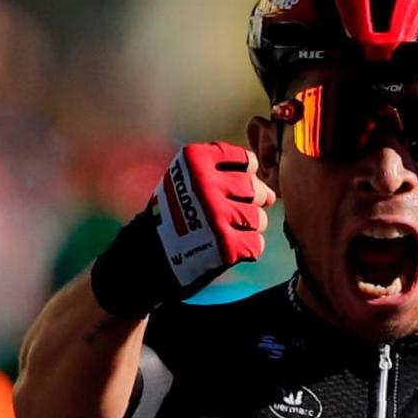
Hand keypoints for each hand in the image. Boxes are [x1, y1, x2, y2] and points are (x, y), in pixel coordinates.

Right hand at [90, 143, 274, 318]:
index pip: (245, 160)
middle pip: (255, 190)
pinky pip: (256, 244)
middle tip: (233, 214)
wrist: (147, 257)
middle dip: (252, 203)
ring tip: (225, 232)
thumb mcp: (186, 179)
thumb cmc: (172, 216)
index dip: (248, 176)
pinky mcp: (226, 245)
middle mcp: (206, 184)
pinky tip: (227, 249)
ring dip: (248, 228)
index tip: (236, 187)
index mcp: (196, 160)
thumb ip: (223, 175)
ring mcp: (217, 215)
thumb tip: (270, 192)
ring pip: (258, 218)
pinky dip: (246, 249)